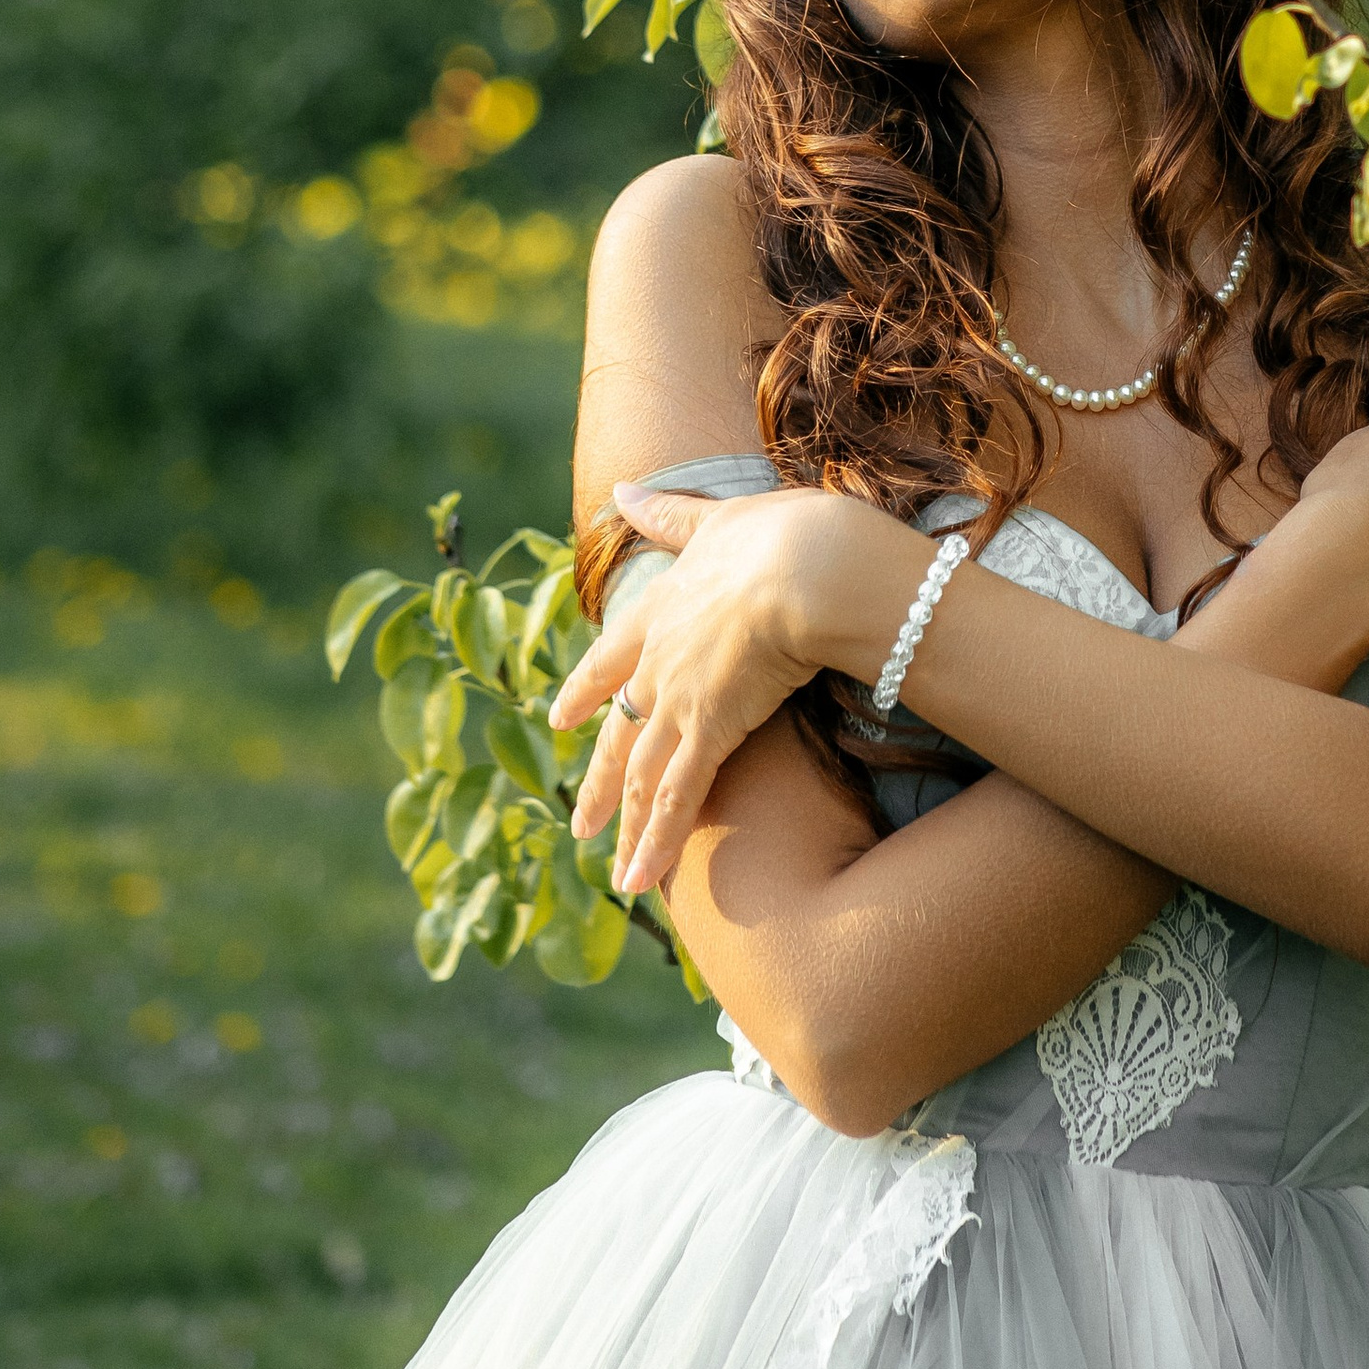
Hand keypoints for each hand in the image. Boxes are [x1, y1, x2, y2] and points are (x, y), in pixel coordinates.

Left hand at [549, 483, 904, 900]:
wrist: (808, 567)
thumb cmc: (784, 533)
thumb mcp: (719, 515)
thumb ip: (670, 513)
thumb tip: (621, 490)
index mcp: (663, 606)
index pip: (612, 657)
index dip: (587, 687)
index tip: (560, 715)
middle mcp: (660, 658)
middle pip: (619, 729)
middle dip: (598, 779)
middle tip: (577, 821)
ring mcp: (679, 697)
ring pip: (640, 772)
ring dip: (623, 824)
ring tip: (610, 868)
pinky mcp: (709, 730)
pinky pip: (675, 797)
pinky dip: (654, 841)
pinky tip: (637, 878)